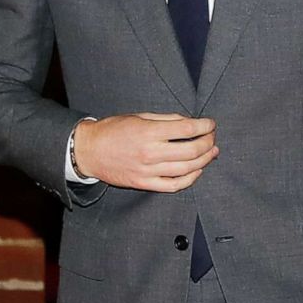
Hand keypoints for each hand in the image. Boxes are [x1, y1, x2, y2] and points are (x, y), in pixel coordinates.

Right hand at [72, 113, 216, 191]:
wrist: (89, 151)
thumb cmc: (114, 130)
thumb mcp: (139, 116)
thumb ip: (166, 119)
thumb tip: (190, 122)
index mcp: (149, 132)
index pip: (187, 128)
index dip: (205, 125)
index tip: (211, 123)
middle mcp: (151, 152)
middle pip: (192, 150)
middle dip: (208, 142)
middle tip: (212, 137)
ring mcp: (147, 170)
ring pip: (186, 169)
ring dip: (204, 160)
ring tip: (212, 153)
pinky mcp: (143, 184)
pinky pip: (173, 185)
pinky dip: (189, 179)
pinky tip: (196, 171)